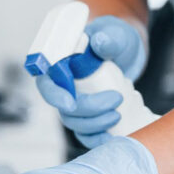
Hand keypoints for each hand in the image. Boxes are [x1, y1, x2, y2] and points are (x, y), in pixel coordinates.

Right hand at [35, 15, 146, 148]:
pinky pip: (87, 134)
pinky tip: (114, 137)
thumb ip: (109, 37)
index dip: (54, 96)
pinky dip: (98, 139)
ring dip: (96, 125)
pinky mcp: (89, 116)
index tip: (72, 102)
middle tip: (116, 99)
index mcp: (61, 64)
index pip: (47, 83)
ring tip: (119, 114)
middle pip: (65, 109)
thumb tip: (99, 42)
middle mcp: (64, 87)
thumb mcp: (115, 34)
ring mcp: (76, 104)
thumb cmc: (115, 38)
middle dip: (89, 110)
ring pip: (76, 124)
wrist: (126, 51)